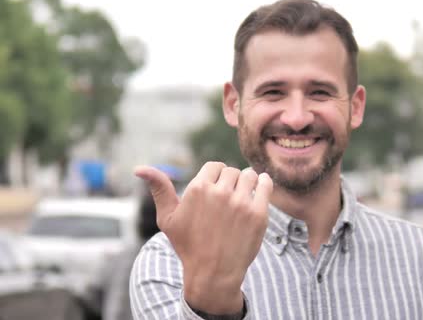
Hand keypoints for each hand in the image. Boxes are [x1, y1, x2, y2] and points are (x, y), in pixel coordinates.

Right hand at [134, 162, 272, 313]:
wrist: (213, 274)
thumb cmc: (188, 245)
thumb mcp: (169, 218)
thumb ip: (159, 189)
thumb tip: (138, 168)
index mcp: (198, 189)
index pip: (215, 166)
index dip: (216, 176)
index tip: (216, 189)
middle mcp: (220, 193)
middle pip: (232, 171)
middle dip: (230, 181)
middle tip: (228, 198)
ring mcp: (241, 203)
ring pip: (249, 175)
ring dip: (247, 182)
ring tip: (243, 195)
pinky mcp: (258, 213)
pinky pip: (266, 185)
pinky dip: (264, 183)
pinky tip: (261, 186)